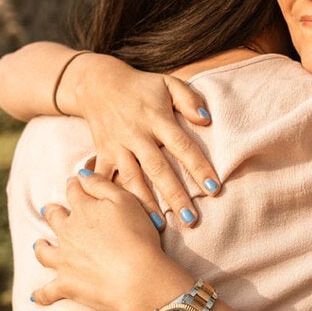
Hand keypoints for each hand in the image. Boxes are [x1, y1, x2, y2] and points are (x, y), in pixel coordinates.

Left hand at [32, 173, 192, 310]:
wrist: (138, 277)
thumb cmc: (137, 236)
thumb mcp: (126, 200)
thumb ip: (101, 185)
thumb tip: (81, 174)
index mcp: (83, 210)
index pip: (74, 191)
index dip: (75, 185)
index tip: (75, 182)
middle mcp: (68, 233)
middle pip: (54, 218)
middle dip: (53, 212)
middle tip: (51, 210)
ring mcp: (64, 260)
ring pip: (44, 251)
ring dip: (42, 246)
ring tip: (40, 245)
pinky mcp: (66, 285)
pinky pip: (47, 292)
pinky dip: (41, 294)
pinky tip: (36, 297)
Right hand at [62, 53, 221, 225]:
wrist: (97, 84)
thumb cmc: (142, 87)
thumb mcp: (168, 83)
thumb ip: (188, 99)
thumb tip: (206, 119)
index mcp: (156, 118)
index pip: (182, 146)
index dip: (198, 167)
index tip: (214, 189)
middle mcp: (136, 135)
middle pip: (158, 169)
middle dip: (175, 195)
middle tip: (191, 219)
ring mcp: (117, 146)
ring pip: (132, 179)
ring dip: (146, 203)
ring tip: (160, 226)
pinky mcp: (102, 154)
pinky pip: (106, 179)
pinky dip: (113, 198)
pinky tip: (123, 217)